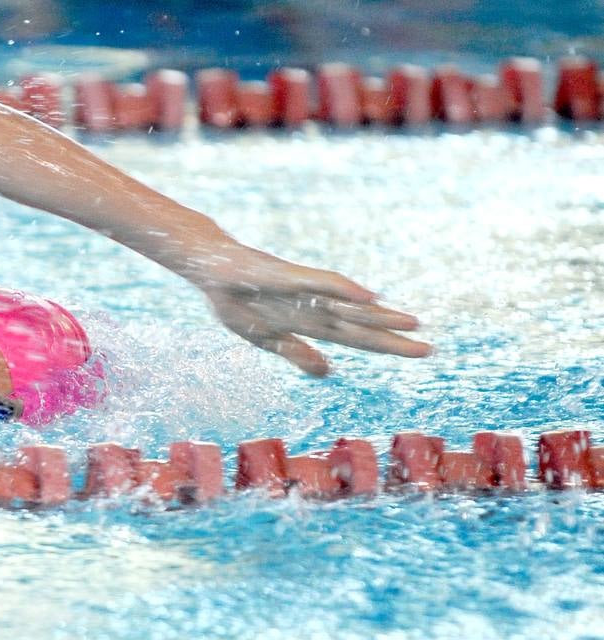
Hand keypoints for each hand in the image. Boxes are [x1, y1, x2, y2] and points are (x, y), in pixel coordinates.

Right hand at [193, 244, 430, 375]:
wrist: (209, 268)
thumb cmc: (234, 300)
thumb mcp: (264, 337)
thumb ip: (296, 352)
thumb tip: (328, 372)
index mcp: (310, 323)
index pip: (356, 337)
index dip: (386, 346)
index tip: (420, 351)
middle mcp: (314, 306)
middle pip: (359, 325)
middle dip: (392, 338)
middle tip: (429, 349)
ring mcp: (302, 291)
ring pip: (347, 306)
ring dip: (377, 315)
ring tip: (412, 322)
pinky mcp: (287, 276)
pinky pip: (319, 283)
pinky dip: (343, 289)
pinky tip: (367, 295)